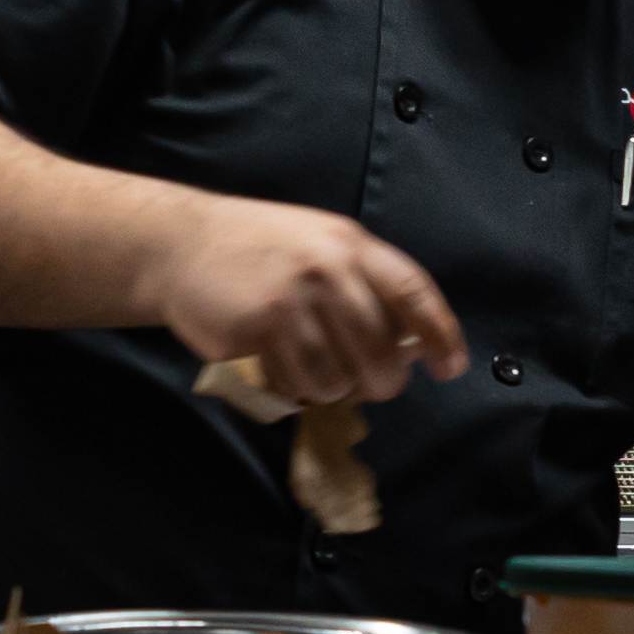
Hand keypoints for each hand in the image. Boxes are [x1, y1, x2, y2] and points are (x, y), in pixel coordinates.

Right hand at [155, 199, 467, 407]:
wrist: (181, 244)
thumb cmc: (258, 249)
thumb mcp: (318, 245)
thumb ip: (361, 282)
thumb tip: (409, 342)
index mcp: (350, 244)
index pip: (412, 291)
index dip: (440, 333)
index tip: (451, 367)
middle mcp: (327, 268)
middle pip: (381, 349)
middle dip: (384, 381)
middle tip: (374, 386)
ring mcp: (292, 299)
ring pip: (339, 377)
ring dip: (332, 387)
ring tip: (313, 369)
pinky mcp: (259, 328)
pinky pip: (297, 382)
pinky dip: (296, 388)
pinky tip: (282, 368)